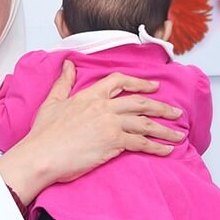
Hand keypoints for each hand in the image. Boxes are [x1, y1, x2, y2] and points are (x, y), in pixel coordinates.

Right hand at [0, 60, 183, 202]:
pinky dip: (157, 147)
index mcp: (89, 95)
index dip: (139, 82)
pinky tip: (166, 151)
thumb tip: (69, 64)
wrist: (41, 155)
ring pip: (145, 123)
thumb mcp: (51, 102)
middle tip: (176, 113)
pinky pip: (141, 143)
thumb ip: (63, 82)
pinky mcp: (113, 142)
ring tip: (178, 135)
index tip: (153, 87)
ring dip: (165, 129)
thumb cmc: (43, 134)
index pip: (119, 81)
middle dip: (161, 107)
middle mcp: (103, 107)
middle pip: (140, 102)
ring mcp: (110, 124)